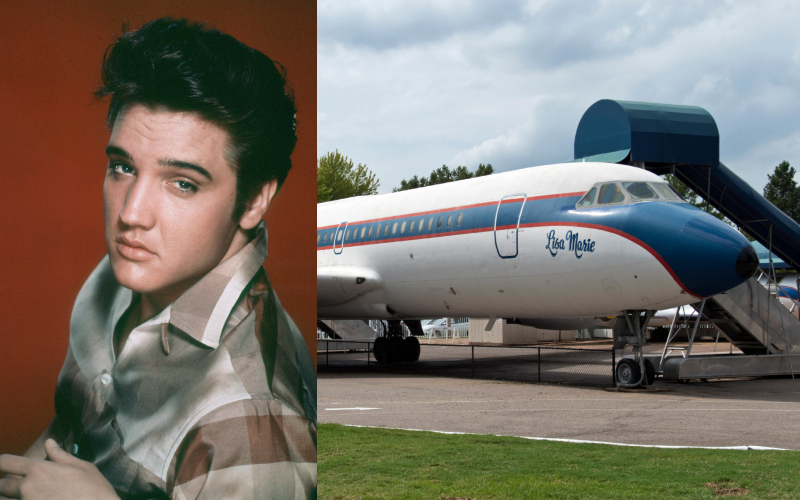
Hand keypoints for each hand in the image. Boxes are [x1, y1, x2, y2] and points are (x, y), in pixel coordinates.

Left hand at [0, 439, 118, 499]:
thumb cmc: (94, 490)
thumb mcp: (82, 467)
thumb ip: (61, 455)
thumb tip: (50, 443)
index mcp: (39, 469)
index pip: (6, 461)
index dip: (3, 463)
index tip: (6, 466)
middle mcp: (27, 487)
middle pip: (1, 485)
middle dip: (6, 485)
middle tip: (17, 486)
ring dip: (10, 497)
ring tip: (24, 496)